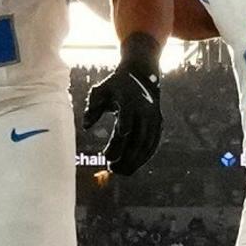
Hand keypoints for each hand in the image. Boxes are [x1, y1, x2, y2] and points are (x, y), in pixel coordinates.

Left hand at [85, 41, 162, 171]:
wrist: (141, 75)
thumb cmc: (115, 85)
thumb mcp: (100, 90)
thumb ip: (92, 107)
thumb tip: (86, 126)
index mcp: (129, 101)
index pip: (125, 121)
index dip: (118, 139)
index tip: (107, 156)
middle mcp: (144, 111)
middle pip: (138, 139)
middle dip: (125, 157)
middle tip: (110, 168)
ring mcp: (154, 119)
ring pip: (147, 145)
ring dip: (135, 161)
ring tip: (119, 171)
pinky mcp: (158, 124)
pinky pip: (153, 144)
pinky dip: (144, 157)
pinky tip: (132, 166)